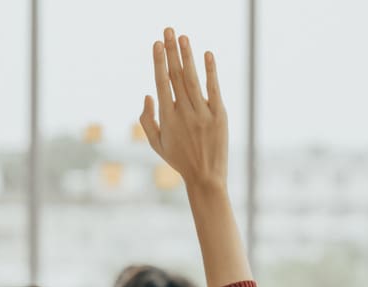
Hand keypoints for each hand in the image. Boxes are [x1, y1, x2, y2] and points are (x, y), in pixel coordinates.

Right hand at [140, 28, 227, 191]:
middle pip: (176, 76)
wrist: (205, 176)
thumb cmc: (178, 159)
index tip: (156, 44)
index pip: (162, 83)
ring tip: (183, 37)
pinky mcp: (220, 114)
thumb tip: (148, 94)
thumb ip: (147, 119)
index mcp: (167, 119)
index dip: (159, 62)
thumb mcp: (156, 143)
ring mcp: (203, 112)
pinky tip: (207, 54)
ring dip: (188, 56)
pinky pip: (214, 88)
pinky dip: (210, 71)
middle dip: (171, 52)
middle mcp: (184, 113)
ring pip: (193, 79)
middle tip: (168, 31)